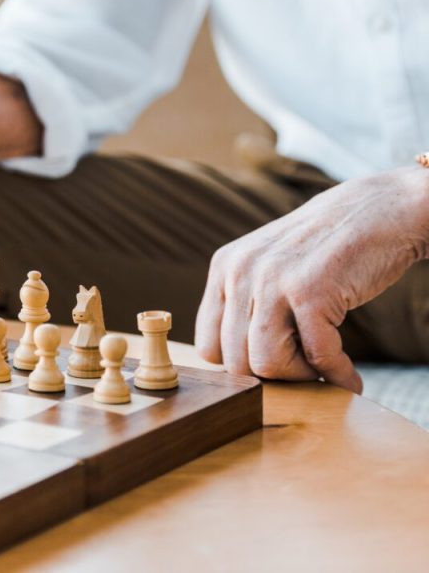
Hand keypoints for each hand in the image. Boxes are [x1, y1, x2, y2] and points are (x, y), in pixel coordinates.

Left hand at [195, 168, 428, 392]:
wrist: (380, 210)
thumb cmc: (327, 250)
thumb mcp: (268, 267)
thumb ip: (246, 305)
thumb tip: (238, 370)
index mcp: (224, 268)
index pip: (208, 346)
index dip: (242, 367)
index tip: (275, 367)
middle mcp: (239, 272)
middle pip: (236, 361)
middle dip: (275, 377)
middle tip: (306, 372)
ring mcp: (272, 281)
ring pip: (266, 364)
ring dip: (301, 378)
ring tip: (325, 372)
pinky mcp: (310, 291)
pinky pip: (316, 357)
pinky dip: (336, 375)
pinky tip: (349, 376)